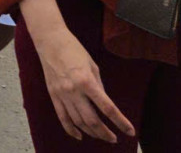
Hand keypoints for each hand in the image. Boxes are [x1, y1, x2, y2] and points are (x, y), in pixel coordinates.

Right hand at [32, 20, 132, 143]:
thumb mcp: (92, 66)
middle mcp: (74, 91)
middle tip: (114, 138)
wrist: (50, 41)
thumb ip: (99, 87)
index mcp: (87, 81)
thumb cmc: (74, 50)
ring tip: (101, 136)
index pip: (107, 108)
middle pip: (92, 120)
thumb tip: (104, 105)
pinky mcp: (53, 95)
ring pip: (78, 122)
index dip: (120, 122)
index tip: (130, 131)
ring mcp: (62, 94)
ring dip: (91, 133)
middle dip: (105, 133)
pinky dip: (71, 130)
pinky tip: (80, 136)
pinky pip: (62, 118)